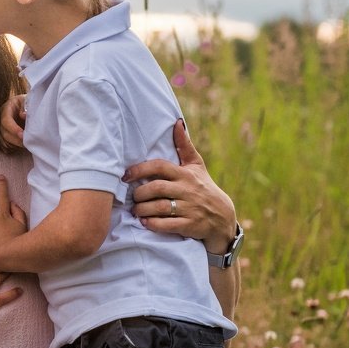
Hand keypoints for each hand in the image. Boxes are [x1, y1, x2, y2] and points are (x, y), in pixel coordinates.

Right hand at [0, 94, 26, 149]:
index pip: (5, 120)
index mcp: (6, 109)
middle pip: (4, 133)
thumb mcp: (27, 100)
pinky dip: (14, 146)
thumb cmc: (27, 102)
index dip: (13, 128)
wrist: (26, 105)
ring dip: (15, 144)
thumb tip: (23, 115)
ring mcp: (1, 128)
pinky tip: (23, 145)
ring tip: (27, 145)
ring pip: (4, 140)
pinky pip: (6, 144)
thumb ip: (25, 106)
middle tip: (27, 143)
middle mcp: (0, 119)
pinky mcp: (5, 134)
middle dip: (15, 139)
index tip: (22, 134)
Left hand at [123, 120, 236, 249]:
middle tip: (132, 197)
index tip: (125, 175)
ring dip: (142, 209)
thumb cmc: (203, 187)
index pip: (160, 167)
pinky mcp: (191, 225)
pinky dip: (153, 224)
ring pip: (160, 207)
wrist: (223, 217)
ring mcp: (190, 208)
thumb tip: (177, 122)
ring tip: (135, 211)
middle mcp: (187, 190)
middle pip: (156, 188)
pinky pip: (168, 225)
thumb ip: (184, 146)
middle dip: (139, 193)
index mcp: (185, 174)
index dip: (140, 170)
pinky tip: (145, 222)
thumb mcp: (196, 166)